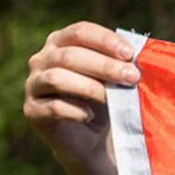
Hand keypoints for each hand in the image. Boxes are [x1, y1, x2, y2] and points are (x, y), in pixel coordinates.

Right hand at [23, 22, 138, 171]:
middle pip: (70, 55)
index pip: (80, 32)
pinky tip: (89, 116)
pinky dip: (74, 110)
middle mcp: (42, 60)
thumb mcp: (112, 82)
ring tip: (112, 99)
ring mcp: (34, 85)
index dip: (105, 41)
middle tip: (132, 77)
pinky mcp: (32, 111)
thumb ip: (119, 65)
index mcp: (60, 44)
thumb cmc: (104, 105)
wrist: (90, 142)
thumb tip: (141, 57)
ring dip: (90, 87)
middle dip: (104, 66)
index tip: (130, 54)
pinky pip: (52, 107)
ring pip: (57, 78)